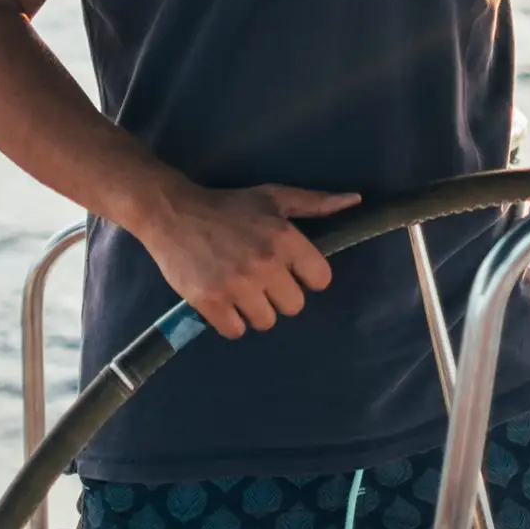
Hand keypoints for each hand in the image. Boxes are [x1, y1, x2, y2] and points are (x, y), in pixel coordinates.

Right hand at [133, 184, 358, 338]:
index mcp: (285, 238)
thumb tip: (355, 201)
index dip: (308, 277)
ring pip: (266, 322)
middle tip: (263, 280)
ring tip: (243, 290)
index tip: (293, 270)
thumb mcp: (275, 197)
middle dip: (281, 295)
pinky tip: (225, 301)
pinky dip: (231, 321)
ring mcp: (236, 285)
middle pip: (294, 306)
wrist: (174, 214)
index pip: (320, 279)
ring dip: (256, 310)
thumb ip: (316, 203)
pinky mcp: (209, 301)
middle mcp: (264, 264)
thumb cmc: (230, 206)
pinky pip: (235, 331)